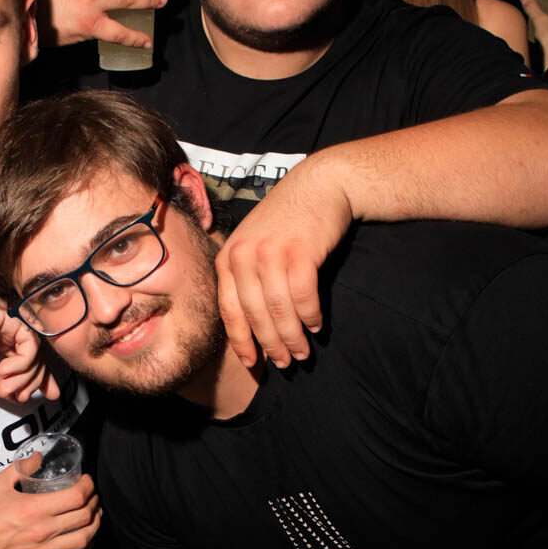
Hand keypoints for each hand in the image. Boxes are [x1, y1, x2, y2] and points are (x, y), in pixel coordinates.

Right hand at [0, 294, 58, 403]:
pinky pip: (29, 341)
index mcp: (2, 338)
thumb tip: (22, 396)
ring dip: (25, 374)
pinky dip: (22, 361)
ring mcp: (10, 319)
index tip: (49, 395)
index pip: (31, 357)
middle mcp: (9, 327)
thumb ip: (3, 385)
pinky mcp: (8, 315)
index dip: (42, 377)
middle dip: (35, 380)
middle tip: (21, 395)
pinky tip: (5, 369)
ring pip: (36, 349)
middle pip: (38, 354)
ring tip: (6, 385)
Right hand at [0, 458, 100, 548]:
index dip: (88, 486)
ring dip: (94, 527)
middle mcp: (41, 531)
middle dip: (94, 503)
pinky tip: (82, 545)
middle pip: (84, 517)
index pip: (76, 496)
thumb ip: (21, 468)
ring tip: (93, 518)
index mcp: (33, 509)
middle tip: (91, 497)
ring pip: (83, 541)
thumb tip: (38, 458)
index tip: (87, 482)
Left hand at [216, 160, 351, 368]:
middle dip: (270, 344)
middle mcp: (244, 255)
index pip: (229, 311)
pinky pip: (303, 296)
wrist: (319, 185)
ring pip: (279, 309)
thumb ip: (245, 276)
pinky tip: (317, 325)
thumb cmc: (287, 221)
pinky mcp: (300, 251)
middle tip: (284, 363)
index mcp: (228, 257)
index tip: (252, 363)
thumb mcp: (253, 243)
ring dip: (292, 336)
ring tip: (302, 352)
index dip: (241, 341)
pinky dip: (310, 315)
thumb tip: (250, 323)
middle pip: (255, 314)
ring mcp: (271, 252)